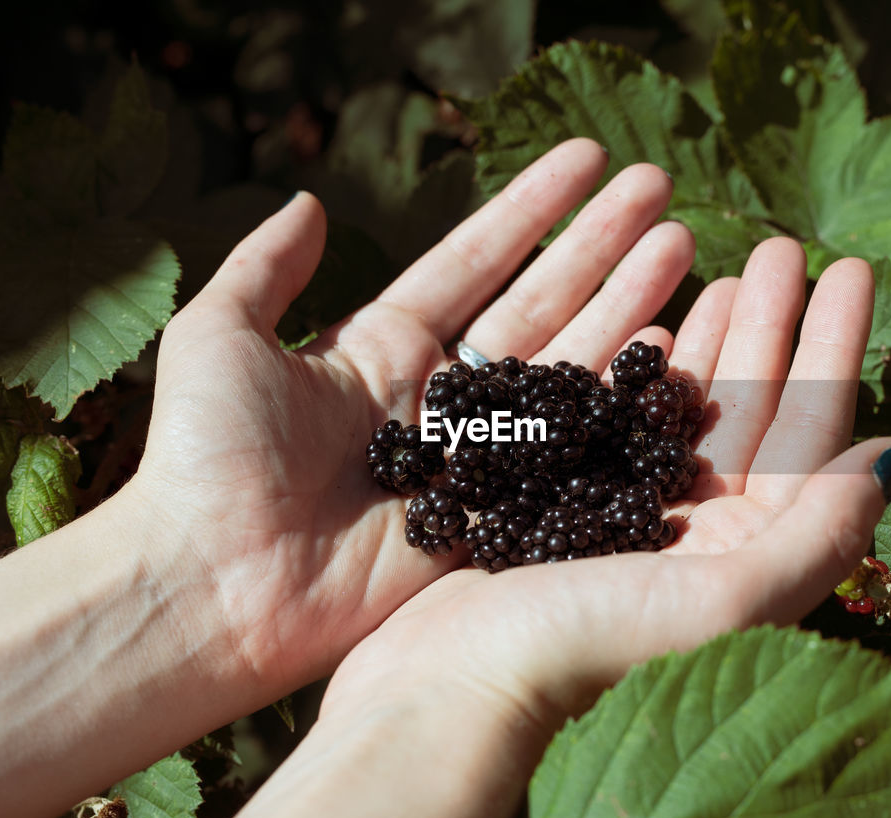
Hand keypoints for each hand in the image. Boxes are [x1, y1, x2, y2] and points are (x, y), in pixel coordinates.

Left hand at [128, 139, 700, 689]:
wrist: (215, 585)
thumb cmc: (207, 459)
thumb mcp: (220, 336)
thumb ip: (269, 267)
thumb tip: (311, 200)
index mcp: (385, 345)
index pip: (476, 259)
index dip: (532, 208)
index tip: (588, 159)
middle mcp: (442, 393)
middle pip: (540, 301)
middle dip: (600, 244)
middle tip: (659, 188)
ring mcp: (475, 455)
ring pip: (568, 364)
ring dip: (626, 303)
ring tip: (683, 245)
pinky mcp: (495, 515)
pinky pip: (569, 451)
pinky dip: (618, 403)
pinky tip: (670, 348)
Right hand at [206, 239, 890, 817]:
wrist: (448, 687)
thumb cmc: (582, 647)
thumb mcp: (721, 598)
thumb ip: (818, 534)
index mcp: (747, 552)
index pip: (810, 433)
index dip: (836, 348)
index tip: (850, 269)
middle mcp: (699, 531)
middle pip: (751, 407)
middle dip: (771, 323)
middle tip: (782, 245)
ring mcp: (632, 511)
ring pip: (686, 405)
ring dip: (710, 334)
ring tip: (723, 266)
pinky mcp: (569, 499)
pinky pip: (618, 416)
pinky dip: (635, 366)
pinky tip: (650, 319)